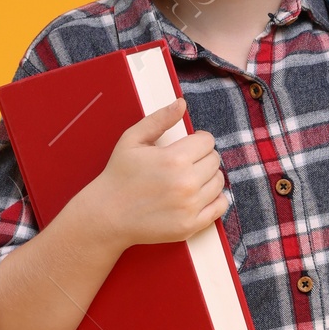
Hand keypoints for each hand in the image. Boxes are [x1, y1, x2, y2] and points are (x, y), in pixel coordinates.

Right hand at [88, 97, 226, 247]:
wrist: (107, 215)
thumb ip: (159, 119)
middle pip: (214, 161)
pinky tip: (199, 195)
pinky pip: (220, 206)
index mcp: (174, 158)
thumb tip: (181, 104)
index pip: (207, 141)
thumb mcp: (132, 139)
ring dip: (208, 178)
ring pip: (218, 182)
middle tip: (185, 163)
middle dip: (202, 158)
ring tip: (189, 179)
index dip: (197, 141)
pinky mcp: (191, 225)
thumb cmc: (118, 175)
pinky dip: (215, 199)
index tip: (187, 146)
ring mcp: (190, 206)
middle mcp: (186, 183)